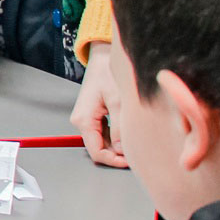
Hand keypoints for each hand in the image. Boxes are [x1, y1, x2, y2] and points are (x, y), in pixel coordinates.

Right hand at [72, 51, 127, 167]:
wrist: (102, 57)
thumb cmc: (106, 73)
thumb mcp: (117, 100)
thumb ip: (119, 128)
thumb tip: (123, 150)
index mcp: (83, 120)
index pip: (96, 152)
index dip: (114, 160)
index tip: (131, 162)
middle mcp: (81, 121)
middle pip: (99, 148)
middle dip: (118, 153)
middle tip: (138, 151)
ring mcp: (86, 119)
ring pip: (103, 141)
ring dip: (118, 144)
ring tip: (136, 139)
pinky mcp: (93, 116)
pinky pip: (104, 133)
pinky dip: (116, 135)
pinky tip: (128, 130)